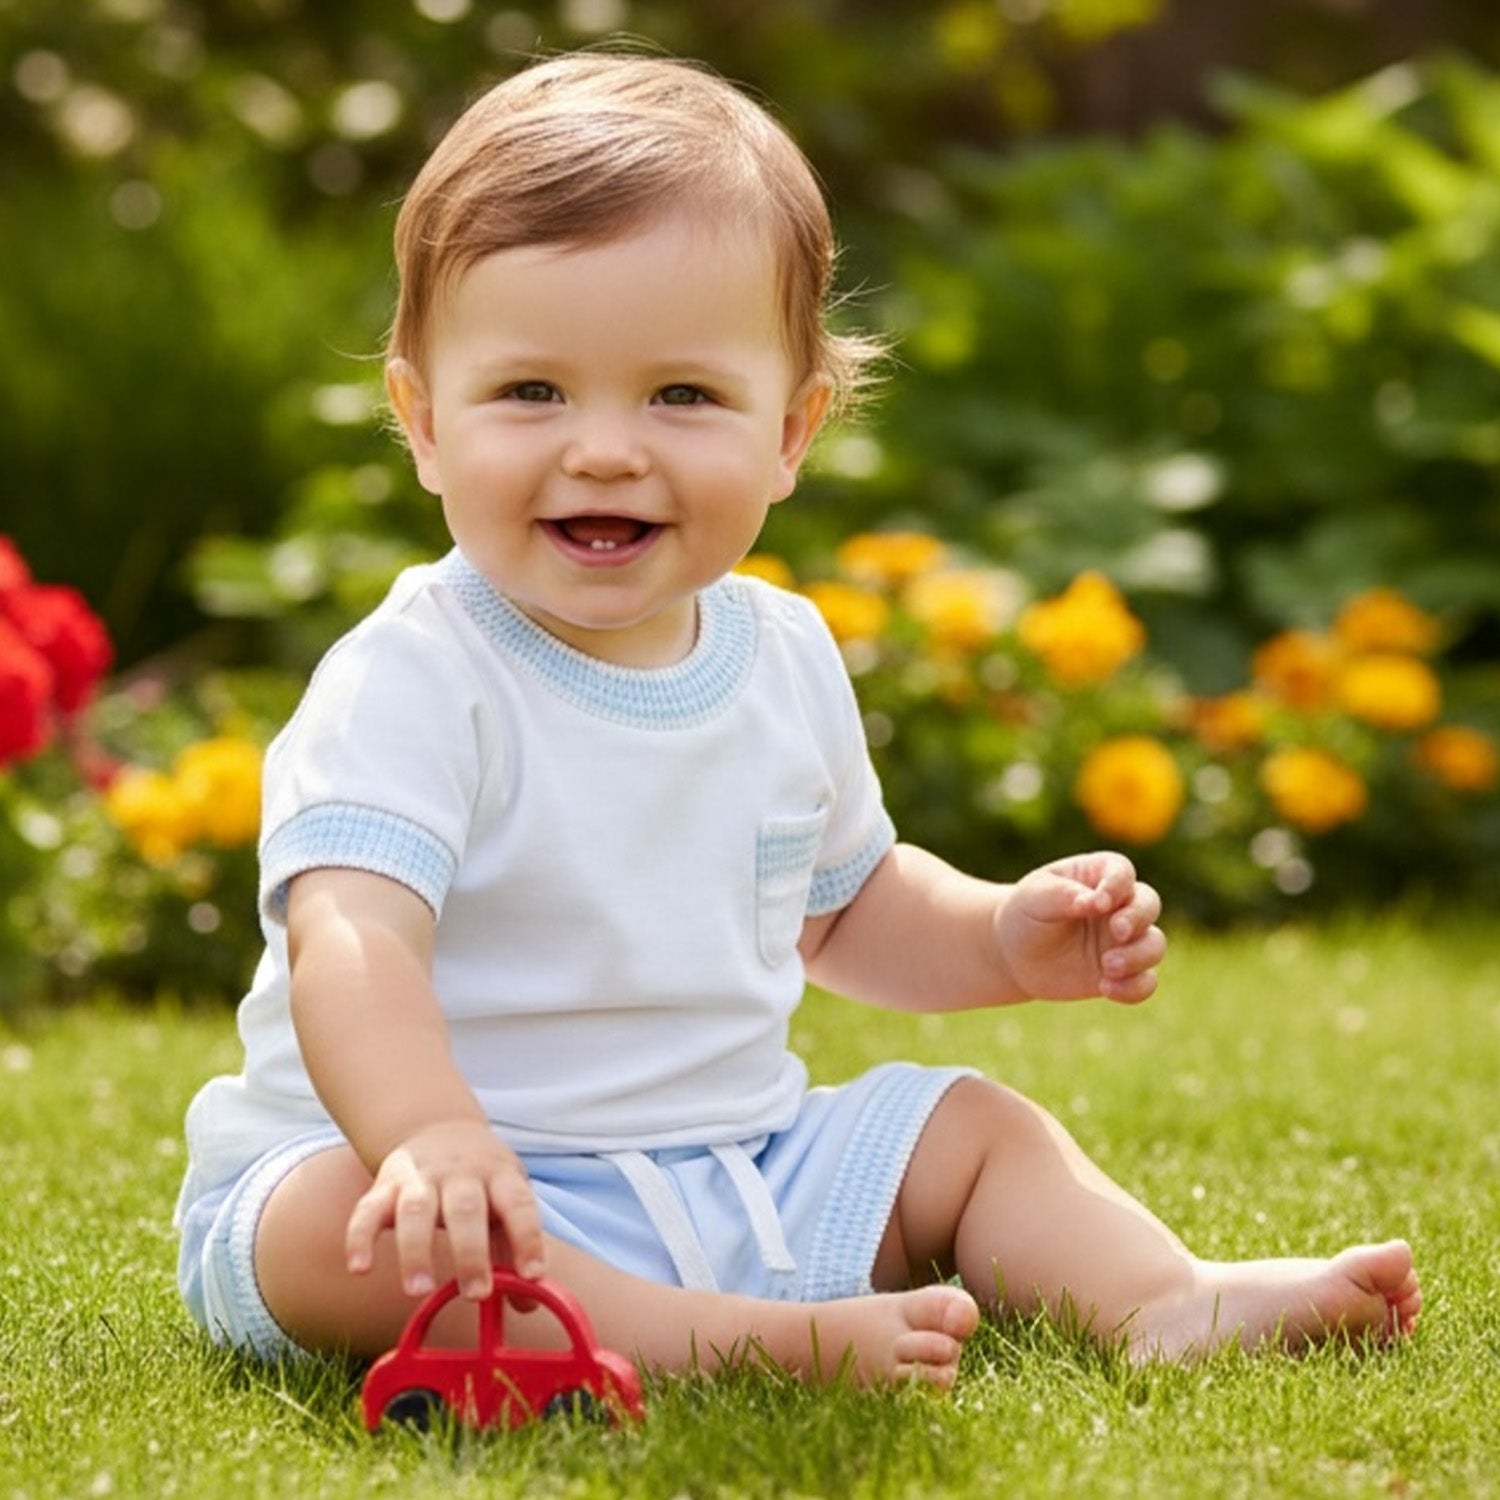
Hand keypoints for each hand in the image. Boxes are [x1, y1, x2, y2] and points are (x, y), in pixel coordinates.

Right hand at [345, 1120, 544, 1300]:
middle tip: (476, 1294)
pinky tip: (359, 1269)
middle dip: (471, 1253)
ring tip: (418, 1292)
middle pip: (466, 1209)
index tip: (532, 1275)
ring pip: (416, 1208)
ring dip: (416, 1251)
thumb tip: (526, 1305)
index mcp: (499, 1175)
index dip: (527, 1237)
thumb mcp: (504, 1199)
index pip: (518, 1203)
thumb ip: (513, 1247)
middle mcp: (460, 1173)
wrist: (439, 1127)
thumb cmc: (480, 1181)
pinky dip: (360, 1237)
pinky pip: (368, 1209)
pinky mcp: (385, 1184)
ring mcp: (420, 1176)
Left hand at [996, 851, 1164, 1004]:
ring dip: (1138, 956)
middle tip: (1116, 932)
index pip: (1121, 871)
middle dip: (1137, 918)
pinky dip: (1135, 988)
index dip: (1117, 885)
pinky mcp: (1124, 972)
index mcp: (1097, 875)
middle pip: (1149, 904)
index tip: (1100, 902)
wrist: (1016, 954)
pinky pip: (1145, 981)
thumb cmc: (1026, 914)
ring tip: (1107, 967)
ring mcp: (1124, 940)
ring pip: (1154, 944)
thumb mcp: (1034, 898)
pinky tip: (1106, 989)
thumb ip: (1063, 896)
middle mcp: (1119, 905)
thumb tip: (1094, 902)